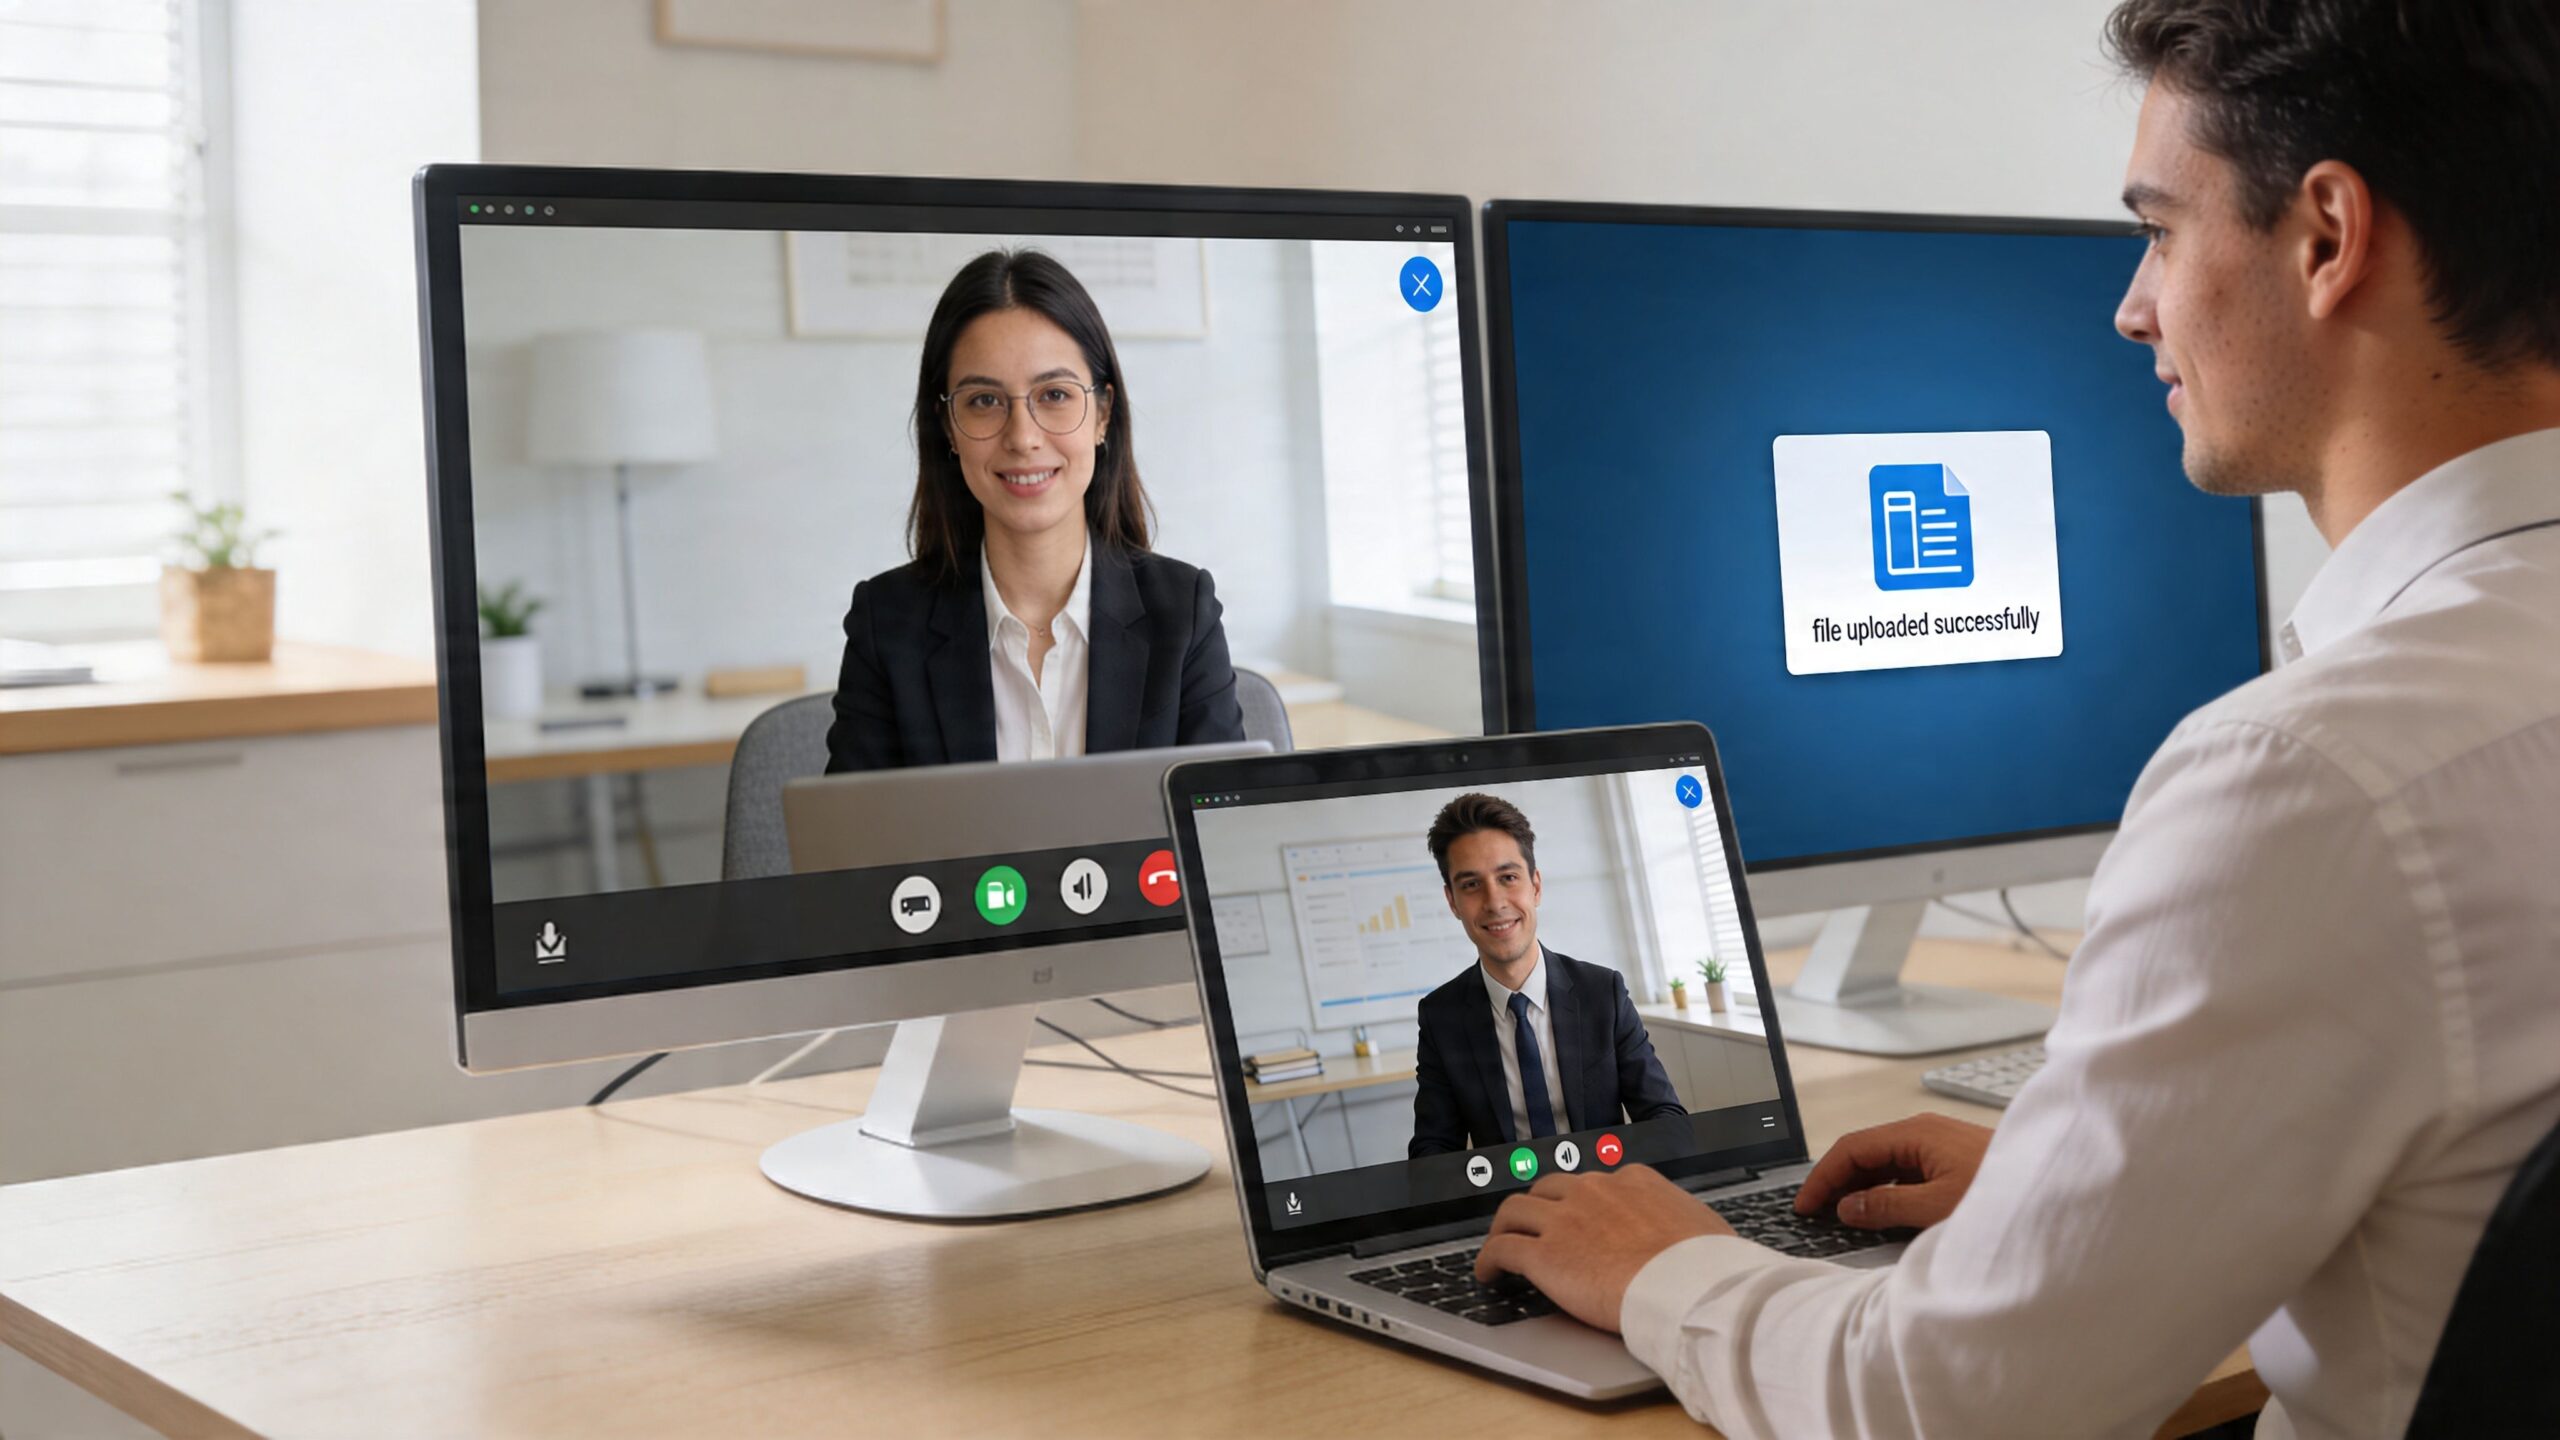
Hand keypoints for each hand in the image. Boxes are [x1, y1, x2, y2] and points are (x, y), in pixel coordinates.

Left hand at [1473, 1166, 1732, 1332]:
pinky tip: (1488, 1273)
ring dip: (1504, 1227)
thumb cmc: (1705, 1265)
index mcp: (1632, 1181)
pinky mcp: (1543, 1255)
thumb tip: (1693, 1233)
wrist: (1688, 1286)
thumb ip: (1684, 1220)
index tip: (1578, 1214)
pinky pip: (1502, 1249)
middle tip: (1534, 1224)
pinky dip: (1488, 1259)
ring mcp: (1563, 1220)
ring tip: (1500, 1243)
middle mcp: (1593, 1191)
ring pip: (1515, 1210)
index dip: (1581, 1200)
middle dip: (1538, 1205)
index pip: (1596, 1182)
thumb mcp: (1703, 1226)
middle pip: (1549, 1188)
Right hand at [1794, 1113, 1993, 1230]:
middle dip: (1836, 1180)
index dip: (1822, 1177)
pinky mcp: (1952, 1159)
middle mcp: (1924, 1132)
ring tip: (1840, 1215)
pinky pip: (1905, 1169)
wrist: (2062, 1187)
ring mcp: (1939, 1144)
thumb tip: (1847, 1207)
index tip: (1805, 1204)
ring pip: (1884, 1161)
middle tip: (1815, 1212)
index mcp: (1915, 1134)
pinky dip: (1884, 1188)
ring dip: (1859, 1186)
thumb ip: (1886, 1207)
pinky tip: (1880, 1211)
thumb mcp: (1937, 1208)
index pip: (1851, 1149)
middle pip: (1864, 1152)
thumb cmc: (2005, 1194)